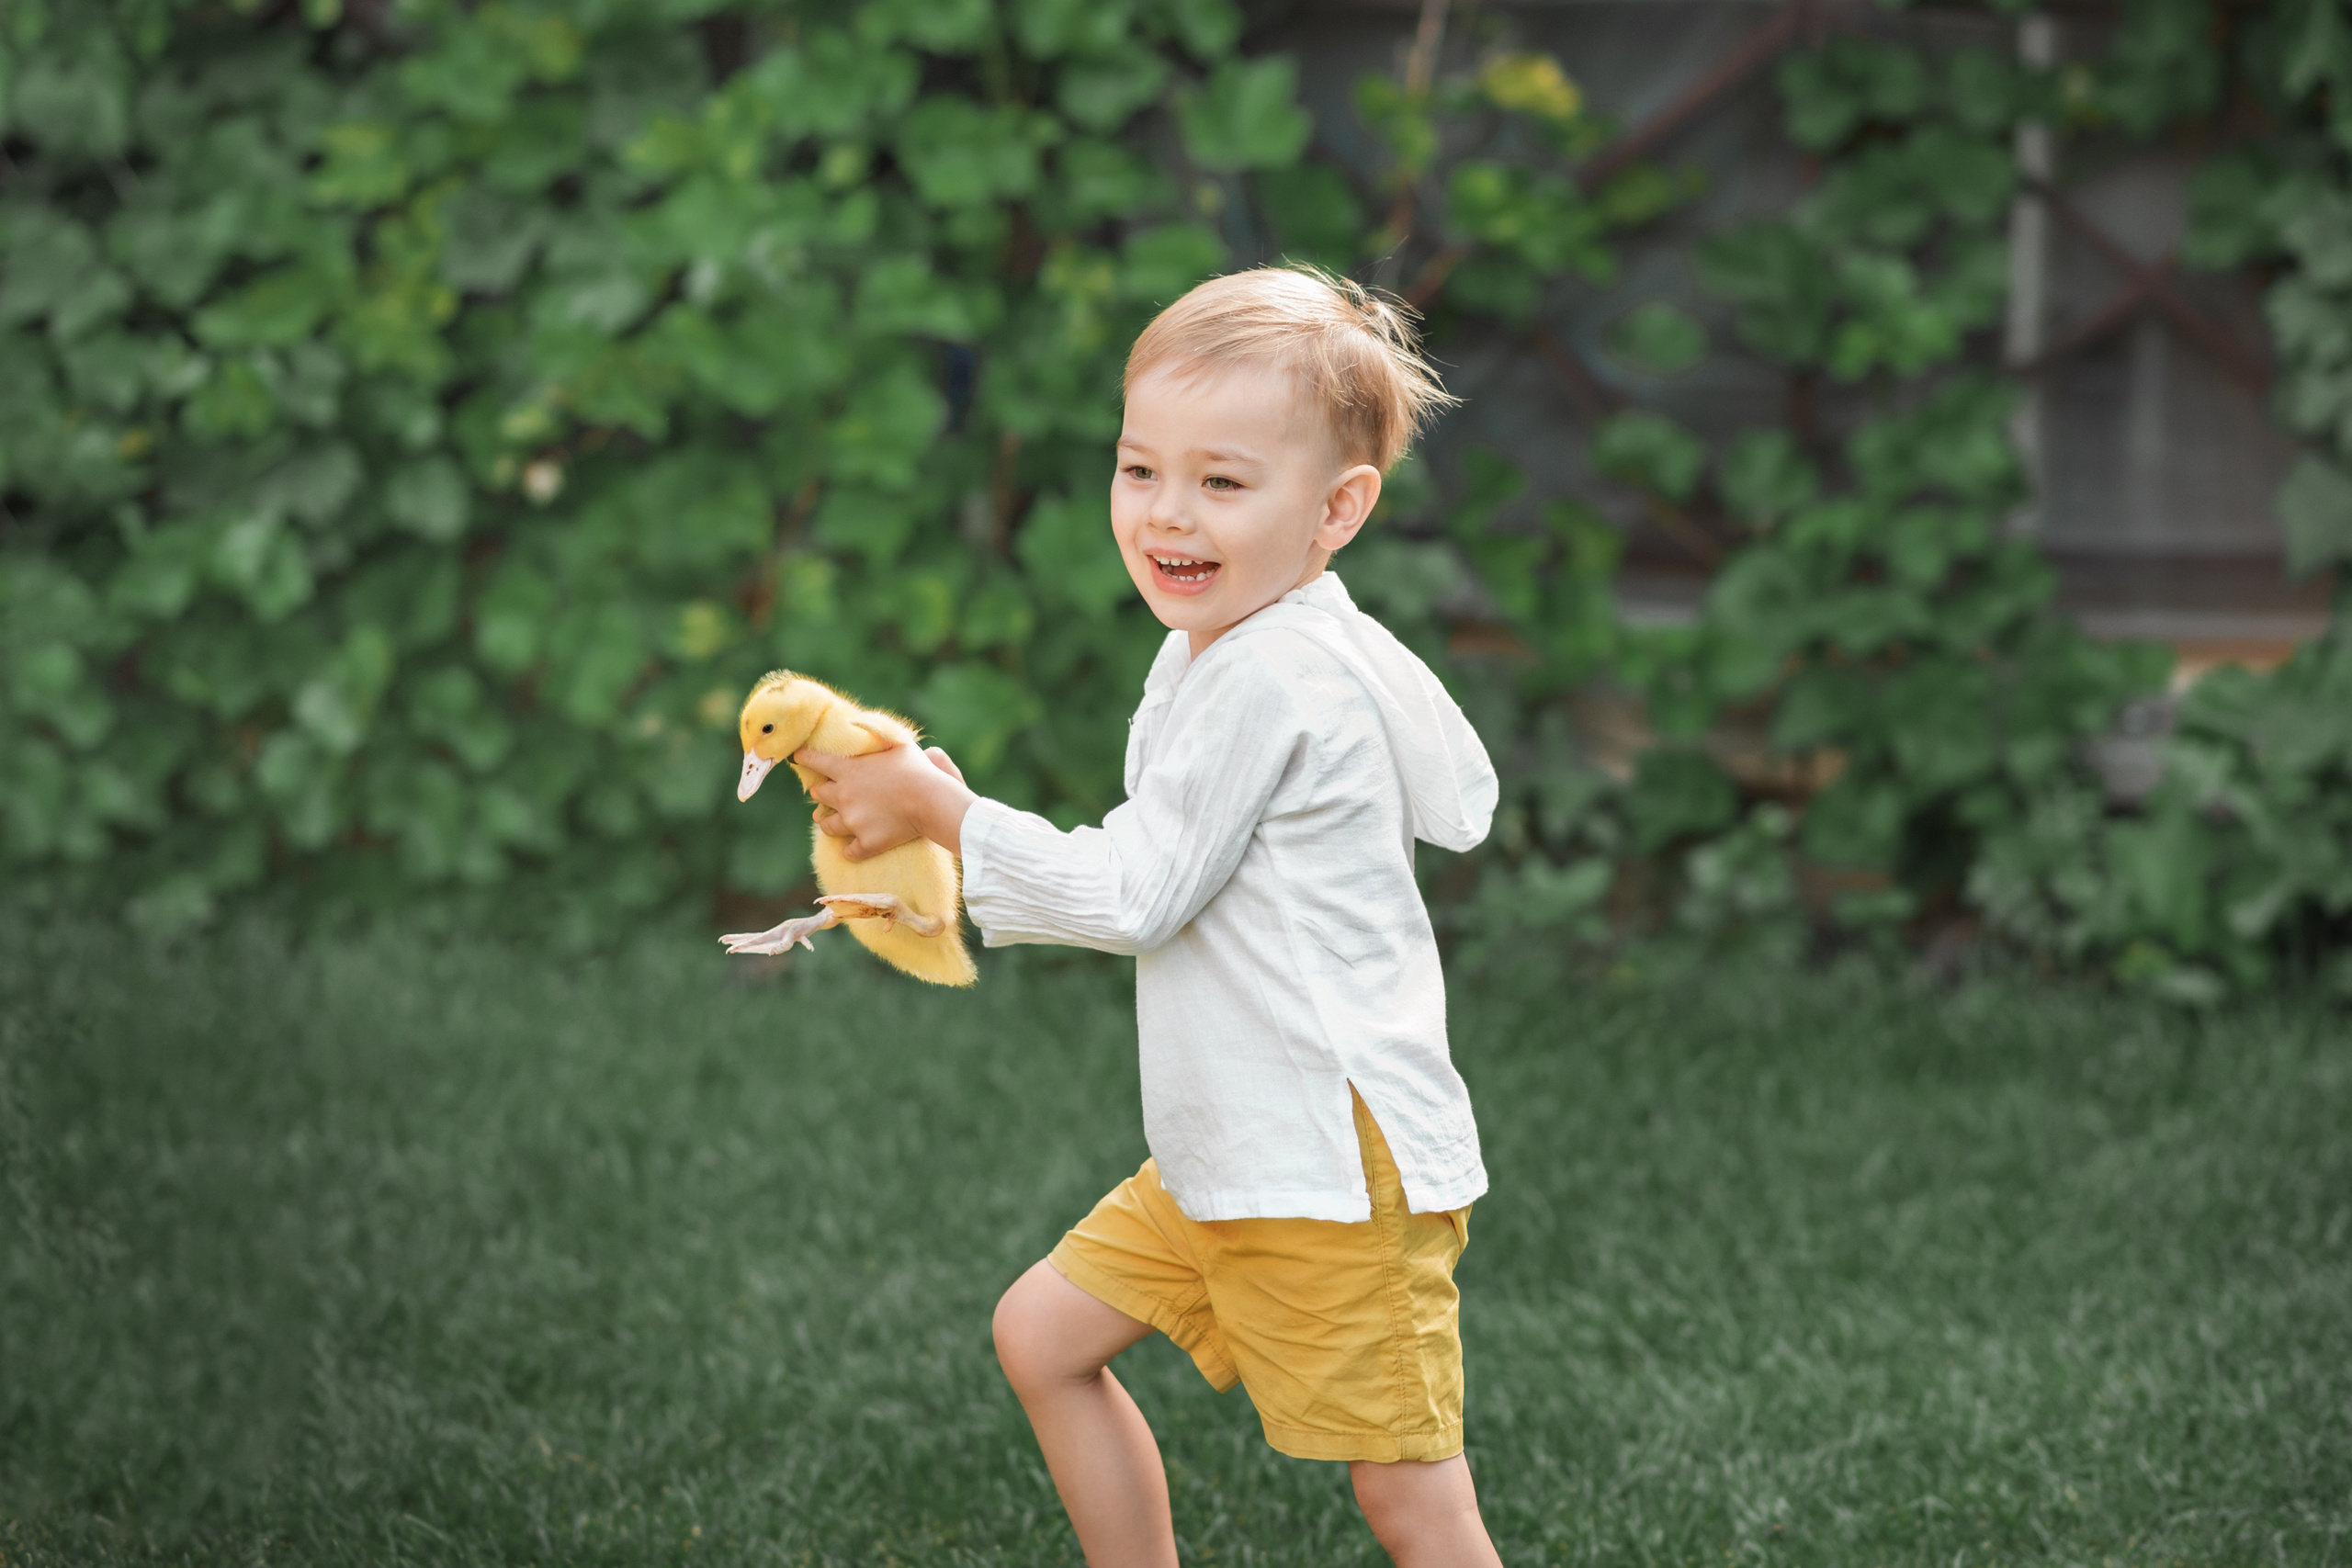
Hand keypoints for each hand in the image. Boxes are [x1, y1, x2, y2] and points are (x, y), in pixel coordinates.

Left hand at [796, 743, 974, 859]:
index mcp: (847, 770)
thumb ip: (876, 733)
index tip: (798, 756)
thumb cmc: (917, 768)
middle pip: (818, 796)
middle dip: (821, 794)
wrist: (931, 800)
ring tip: (832, 822)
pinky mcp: (866, 842)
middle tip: (825, 794)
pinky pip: (850, 852)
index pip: (814, 761)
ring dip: (829, 823)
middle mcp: (843, 796)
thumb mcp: (896, 742)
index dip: (804, 757)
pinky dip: (852, 850)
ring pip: (828, 826)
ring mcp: (853, 821)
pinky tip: (854, 849)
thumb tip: (862, 721)